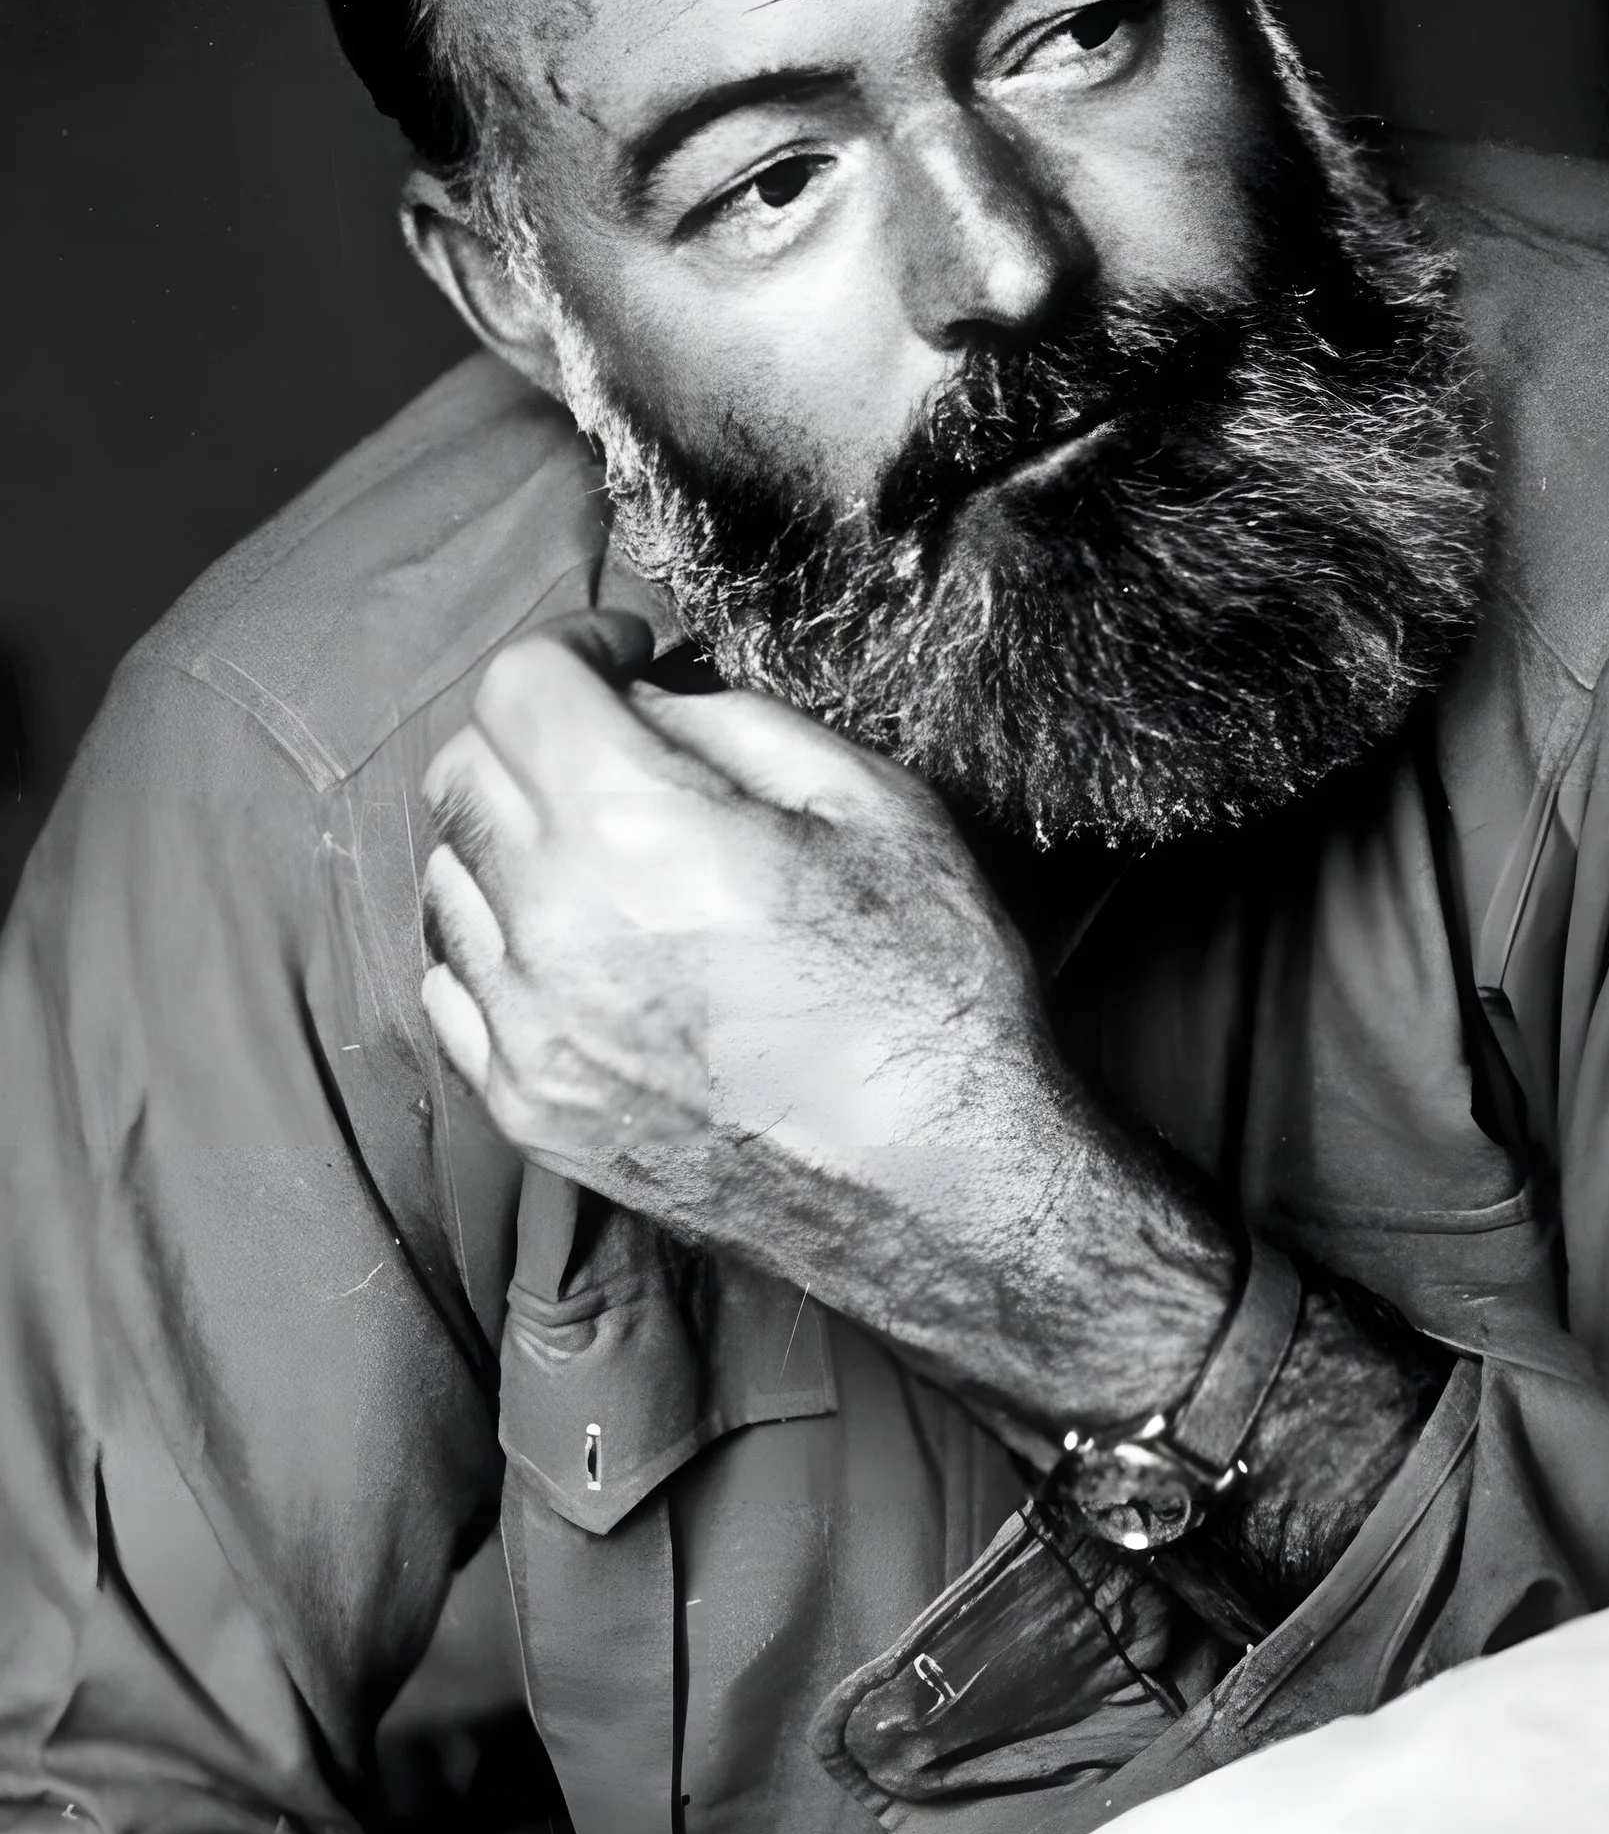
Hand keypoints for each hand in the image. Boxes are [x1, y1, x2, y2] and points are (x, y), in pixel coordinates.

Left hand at [418, 616, 1190, 1413]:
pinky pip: (452, 985)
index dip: (576, 645)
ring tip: (603, 853)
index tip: (627, 659)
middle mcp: (551, 923)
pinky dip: (496, 942)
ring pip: (446, 877)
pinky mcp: (525, 1106)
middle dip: (535, 734)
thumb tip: (650, 703)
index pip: (519, 683)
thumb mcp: (876, 805)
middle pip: (463, 771)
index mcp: (636, 827)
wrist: (937, 1188)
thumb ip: (738, 725)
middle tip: (618, 747)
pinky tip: (578, 945)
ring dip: (508, 839)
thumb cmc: (930, 993)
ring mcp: (525, 1026)